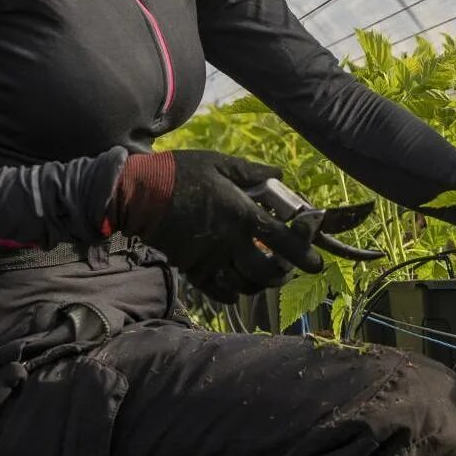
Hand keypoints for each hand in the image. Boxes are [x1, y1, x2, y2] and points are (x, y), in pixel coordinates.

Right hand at [104, 151, 318, 295]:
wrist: (140, 193)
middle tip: (288, 266)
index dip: (305, 251)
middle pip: (269, 271)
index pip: (284, 240)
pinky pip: (219, 292)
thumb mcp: (219, 163)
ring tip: (265, 273)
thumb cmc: (181, 173)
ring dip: (261, 283)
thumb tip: (279, 173)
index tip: (316, 260)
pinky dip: (233, 292)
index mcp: (241, 214)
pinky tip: (237, 283)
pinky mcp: (192, 269)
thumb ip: (252, 171)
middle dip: (285, 272)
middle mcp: (230, 241)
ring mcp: (211, 259)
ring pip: (246, 286)